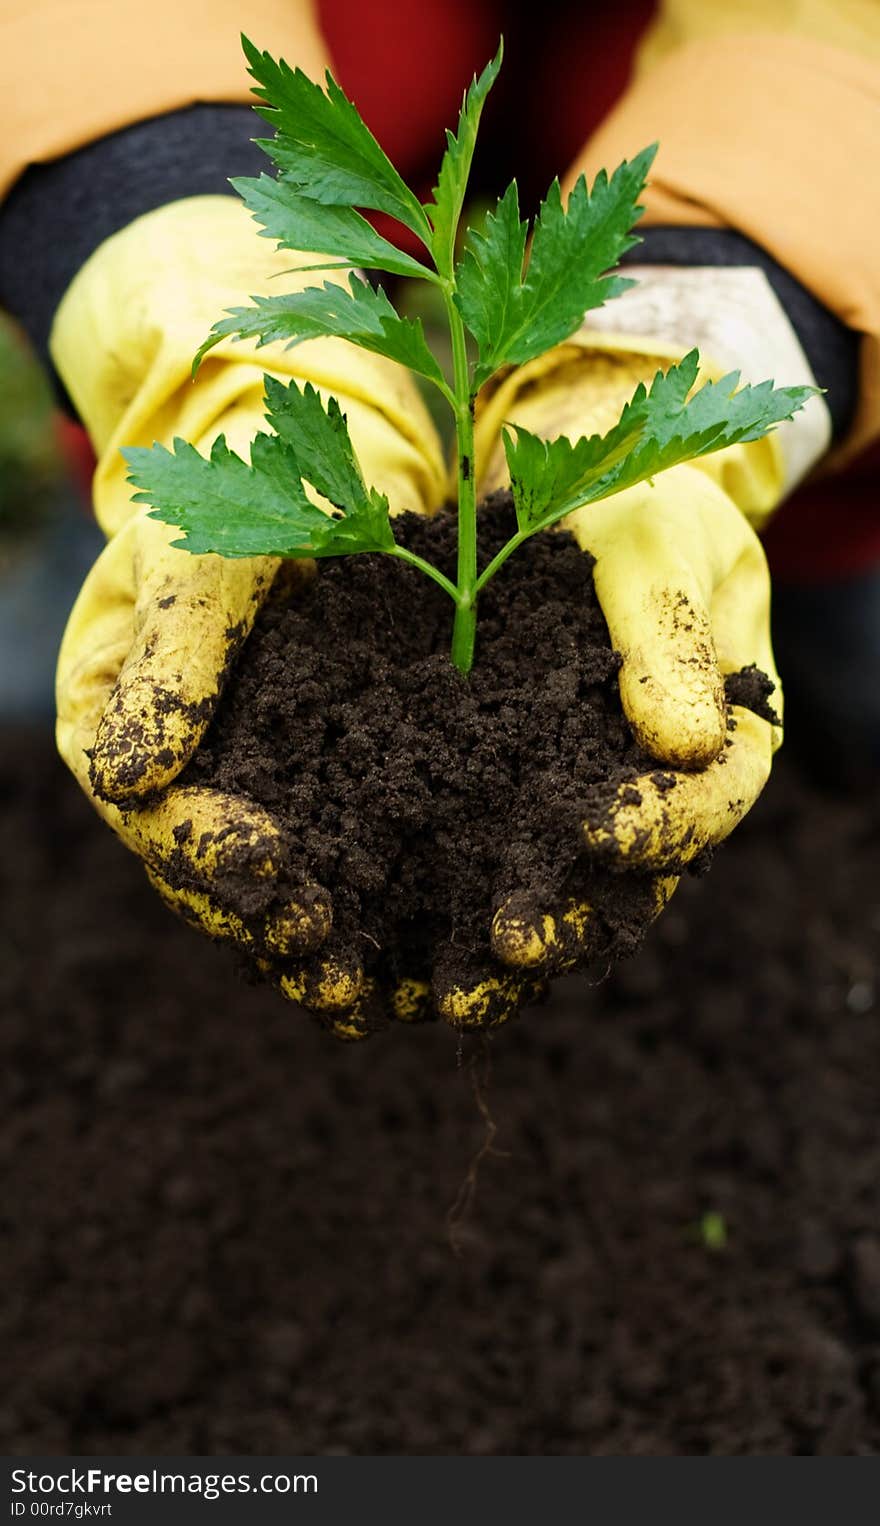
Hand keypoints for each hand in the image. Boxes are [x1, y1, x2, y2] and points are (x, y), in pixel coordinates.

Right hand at [53, 196, 444, 1009]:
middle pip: (222, 883)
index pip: (160, 822)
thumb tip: (128, 779)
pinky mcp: (332, 770)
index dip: (218, 867)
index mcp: (124, 723)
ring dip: (337, 945)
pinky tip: (439, 938)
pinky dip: (385, 900)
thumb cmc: (240, 472)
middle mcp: (186, 770)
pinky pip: (349, 854)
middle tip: (347, 981)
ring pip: (286, 887)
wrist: (308, 436)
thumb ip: (174, 657)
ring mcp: (259, 777)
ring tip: (395, 994)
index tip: (285, 890)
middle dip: (283, 934)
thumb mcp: (204, 545)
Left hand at [433, 343, 784, 1022]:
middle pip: (628, 878)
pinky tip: (386, 932)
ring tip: (439, 987)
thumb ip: (666, 629)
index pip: (707, 800)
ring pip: (555, 889)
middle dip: (569, 920)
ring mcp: (580, 799)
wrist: (571, 481)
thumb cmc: (633, 495)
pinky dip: (443, 898)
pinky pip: (484, 859)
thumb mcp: (654, 536)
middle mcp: (653, 788)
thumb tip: (683, 742)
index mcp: (720, 733)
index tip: (597, 841)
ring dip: (499, 942)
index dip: (660, 828)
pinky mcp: (506, 794)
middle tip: (506, 952)